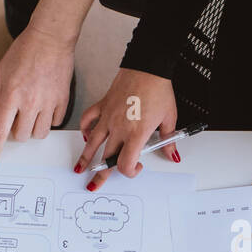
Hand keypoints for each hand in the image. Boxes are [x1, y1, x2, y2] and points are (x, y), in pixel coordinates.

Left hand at [0, 24, 75, 164]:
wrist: (50, 39)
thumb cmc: (25, 51)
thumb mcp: (2, 71)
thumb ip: (1, 94)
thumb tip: (4, 112)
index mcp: (11, 95)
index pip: (0, 131)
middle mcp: (30, 103)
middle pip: (22, 136)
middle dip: (17, 133)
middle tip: (17, 119)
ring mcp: (48, 103)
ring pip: (40, 134)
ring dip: (33, 129)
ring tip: (32, 114)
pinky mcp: (63, 101)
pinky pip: (55, 122)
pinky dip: (48, 119)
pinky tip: (45, 107)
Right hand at [76, 69, 178, 189]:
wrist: (148, 67)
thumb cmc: (158, 90)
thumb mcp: (169, 118)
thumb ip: (169, 141)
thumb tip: (172, 155)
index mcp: (137, 134)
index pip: (125, 164)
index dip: (129, 172)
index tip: (135, 168)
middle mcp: (120, 128)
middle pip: (106, 158)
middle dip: (100, 174)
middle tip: (94, 184)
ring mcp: (108, 117)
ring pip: (93, 143)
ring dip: (86, 158)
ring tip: (79, 168)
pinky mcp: (103, 105)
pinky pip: (88, 120)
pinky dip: (85, 129)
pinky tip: (86, 137)